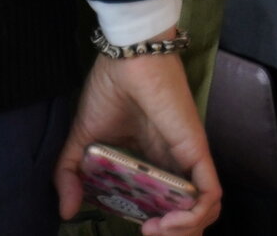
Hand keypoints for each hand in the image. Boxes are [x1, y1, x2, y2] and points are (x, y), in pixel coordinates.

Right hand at [55, 42, 224, 234]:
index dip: (157, 225)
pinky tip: (168, 222)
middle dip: (174, 234)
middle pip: (190, 213)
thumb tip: (66, 212)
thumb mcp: (81, 141)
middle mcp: (174, 164)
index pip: (165, 205)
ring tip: (154, 230)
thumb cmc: (109, 91)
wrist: (127, 57)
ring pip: (206, 208)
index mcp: (151, 163)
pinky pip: (209, 191)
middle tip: (147, 233)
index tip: (135, 228)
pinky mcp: (195, 149)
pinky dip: (195, 215)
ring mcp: (187, 158)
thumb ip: (71, 175)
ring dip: (184, 231)